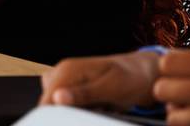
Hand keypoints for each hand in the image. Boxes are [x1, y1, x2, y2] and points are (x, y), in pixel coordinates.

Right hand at [41, 51, 160, 109]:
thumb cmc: (130, 79)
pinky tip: (95, 109)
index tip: (75, 121)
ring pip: (57, 106)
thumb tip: (57, 98)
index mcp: (68, 69)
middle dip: (66, 116)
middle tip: (96, 112)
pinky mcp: (72, 88)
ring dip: (72, 114)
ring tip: (97, 110)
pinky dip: (77, 112)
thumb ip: (84, 93)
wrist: (142, 74)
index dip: (53, 117)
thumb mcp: (111, 88)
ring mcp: (66, 80)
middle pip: (49, 104)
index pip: (47, 99)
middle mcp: (63, 72)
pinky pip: (66, 105)